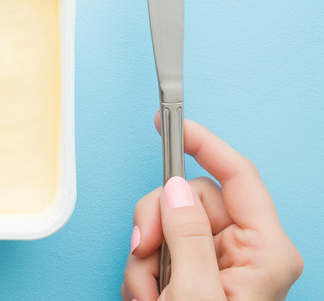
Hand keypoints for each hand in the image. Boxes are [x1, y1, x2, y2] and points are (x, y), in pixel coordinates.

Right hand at [121, 117, 302, 300]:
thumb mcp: (195, 292)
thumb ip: (186, 236)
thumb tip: (174, 189)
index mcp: (264, 251)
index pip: (238, 175)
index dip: (203, 144)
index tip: (170, 123)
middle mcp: (245, 250)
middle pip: (188, 199)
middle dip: (156, 225)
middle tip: (143, 253)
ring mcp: (218, 261)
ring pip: (166, 224)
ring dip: (144, 259)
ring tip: (149, 294)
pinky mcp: (195, 272)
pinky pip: (158, 249)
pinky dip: (142, 271)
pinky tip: (149, 297)